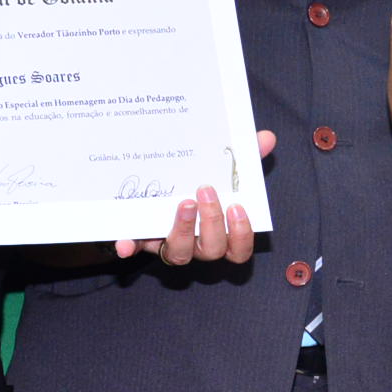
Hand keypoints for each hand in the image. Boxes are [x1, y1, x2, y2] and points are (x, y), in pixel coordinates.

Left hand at [116, 129, 276, 262]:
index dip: (241, 235)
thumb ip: (246, 157)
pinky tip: (125, 243)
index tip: (238, 207)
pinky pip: (134, 248)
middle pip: (212, 250)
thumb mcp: (223, 169)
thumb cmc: (199, 184)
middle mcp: (197, 245)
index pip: (238, 250)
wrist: (156, 187)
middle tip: (206, 191)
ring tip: (183, 202)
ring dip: (184, 230)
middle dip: (212, 222)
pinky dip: (130, 246)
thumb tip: (266, 138)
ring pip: (179, 253)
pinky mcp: (140, 240)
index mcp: (220, 233)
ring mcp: (168, 243)